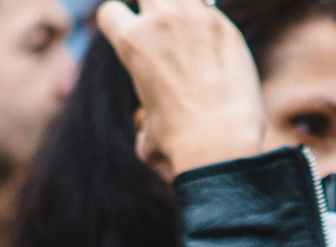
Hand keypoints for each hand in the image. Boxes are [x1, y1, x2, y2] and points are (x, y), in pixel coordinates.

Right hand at [96, 0, 267, 176]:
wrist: (220, 140)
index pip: (110, 12)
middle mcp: (161, 21)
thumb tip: (146, 136)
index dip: (116, 24)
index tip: (129, 36)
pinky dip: (210, 23)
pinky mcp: (225, 26)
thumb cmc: (179, 143)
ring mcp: (196, 18)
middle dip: (149, 5)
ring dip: (180, 7)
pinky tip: (215, 45)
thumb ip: (144, 120)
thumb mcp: (147, 134)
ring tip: (187, 29)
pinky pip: (211, 11)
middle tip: (160, 27)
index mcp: (131, 42)